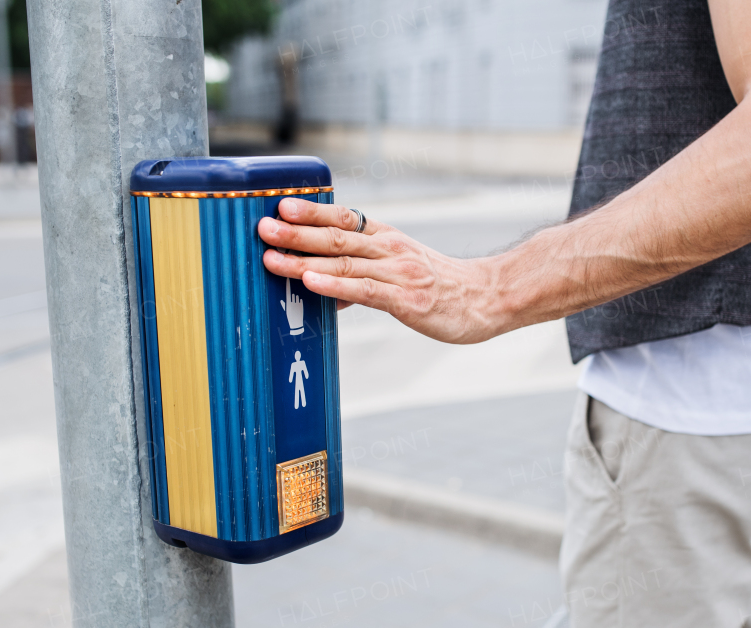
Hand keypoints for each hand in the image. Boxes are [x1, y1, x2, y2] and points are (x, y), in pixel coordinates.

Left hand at [258, 199, 511, 344]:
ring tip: (272, 258)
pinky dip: (334, 286)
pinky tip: (311, 284)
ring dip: (304, 260)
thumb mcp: (401, 272)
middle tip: (261, 227)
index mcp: (387, 238)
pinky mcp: (406, 300)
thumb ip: (360, 275)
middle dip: (296, 232)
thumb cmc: (442, 287)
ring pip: (344, 262)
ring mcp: (398, 273)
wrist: (489, 298)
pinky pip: (364, 290)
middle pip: (336, 237)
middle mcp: (390, 250)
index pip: (344, 218)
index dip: (311, 211)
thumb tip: (320, 285)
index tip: (280, 204)